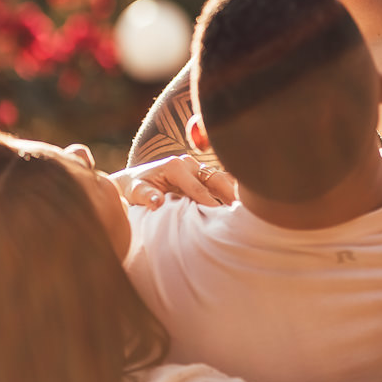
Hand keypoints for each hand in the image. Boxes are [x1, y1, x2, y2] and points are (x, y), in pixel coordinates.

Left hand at [110, 155, 235, 209]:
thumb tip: (157, 202)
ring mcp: (196, 166)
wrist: (134, 180)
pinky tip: (239, 203)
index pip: (198, 189)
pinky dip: (230, 190)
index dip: (210, 203)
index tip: (221, 217)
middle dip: (230, 194)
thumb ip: (146, 196)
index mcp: (175, 166)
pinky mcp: (200, 173)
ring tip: (247, 208)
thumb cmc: (135, 188)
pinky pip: (219, 180)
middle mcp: (188, 163)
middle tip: (243, 212)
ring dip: (233, 192)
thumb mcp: (136, 192)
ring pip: (220, 178)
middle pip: (215, 179)